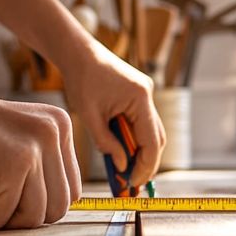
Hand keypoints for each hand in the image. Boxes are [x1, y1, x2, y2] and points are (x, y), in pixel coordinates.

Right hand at [0, 88, 81, 229]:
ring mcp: (36, 149)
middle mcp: (55, 135)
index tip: (2, 189)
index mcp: (61, 128)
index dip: (34, 203)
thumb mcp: (14, 142)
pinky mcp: (13, 165)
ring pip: (32, 220)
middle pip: (57, 210)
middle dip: (19, 214)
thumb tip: (45, 216)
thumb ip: (37, 170)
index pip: (69, 192)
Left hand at [60, 41, 164, 185]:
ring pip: (150, 131)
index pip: (152, 141)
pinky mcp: (138, 95)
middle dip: (146, 163)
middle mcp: (147, 95)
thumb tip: (122, 166)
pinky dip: (134, 138)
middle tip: (132, 184)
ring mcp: (144, 94)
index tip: (133, 183)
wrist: (78, 52)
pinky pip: (141, 122)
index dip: (145, 166)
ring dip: (140, 152)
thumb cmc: (81, 79)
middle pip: (156, 138)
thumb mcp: (90, 116)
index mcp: (139, 98)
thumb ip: (107, 143)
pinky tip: (122, 152)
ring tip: (125, 172)